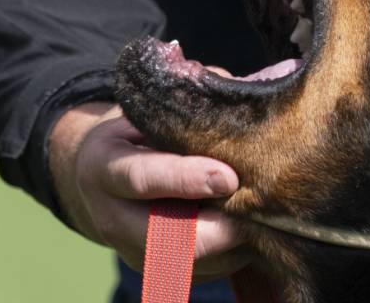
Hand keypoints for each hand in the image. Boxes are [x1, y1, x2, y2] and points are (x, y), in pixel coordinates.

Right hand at [49, 102, 249, 280]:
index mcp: (105, 167)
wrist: (103, 178)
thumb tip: (247, 96)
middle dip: (221, 227)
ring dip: (235, 242)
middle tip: (262, 205)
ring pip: (194, 263)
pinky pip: (207, 272)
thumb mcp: (152, 110)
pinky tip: (256, 224)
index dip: (186, 179)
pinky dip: (236, 252)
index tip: (229, 177)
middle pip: (170, 238)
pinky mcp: (159, 271)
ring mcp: (134, 252)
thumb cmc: (139, 132)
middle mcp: (112, 218)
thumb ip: (193, 105)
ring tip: (266, 211)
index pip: (143, 178)